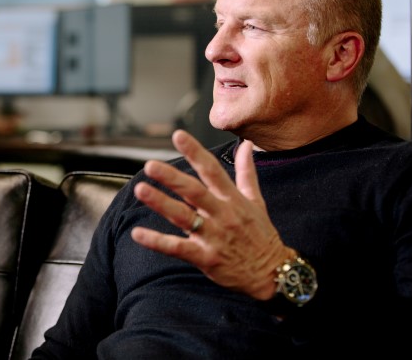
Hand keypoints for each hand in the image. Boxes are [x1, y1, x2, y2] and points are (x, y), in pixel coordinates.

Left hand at [130, 129, 292, 299]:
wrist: (274, 274)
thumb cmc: (261, 235)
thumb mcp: (257, 201)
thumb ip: (247, 172)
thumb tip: (246, 145)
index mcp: (233, 199)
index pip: (212, 170)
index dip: (195, 152)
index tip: (178, 135)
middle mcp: (222, 215)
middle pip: (195, 192)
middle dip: (172, 178)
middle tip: (151, 165)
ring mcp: (213, 237)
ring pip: (184, 217)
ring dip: (161, 203)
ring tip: (141, 190)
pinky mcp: (206, 258)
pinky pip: (177, 248)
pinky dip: (157, 241)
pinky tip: (137, 233)